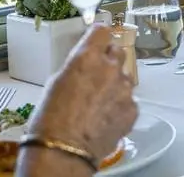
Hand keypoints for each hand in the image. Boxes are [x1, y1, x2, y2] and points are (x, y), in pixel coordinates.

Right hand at [27, 24, 137, 162]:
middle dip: (109, 59)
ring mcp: (124, 88)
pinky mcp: (133, 109)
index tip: (97, 41)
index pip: (102, 31)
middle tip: (97, 74)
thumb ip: (77, 67)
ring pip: (125, 77)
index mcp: (87, 57)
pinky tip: (106, 117)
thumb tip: (84, 65)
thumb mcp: (56, 82)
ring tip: (99, 103)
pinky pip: (130, 100)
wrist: (64, 151)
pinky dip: (121, 106)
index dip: (99, 37)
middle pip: (118, 51)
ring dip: (115, 84)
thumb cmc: (50, 119)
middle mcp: (110, 68)